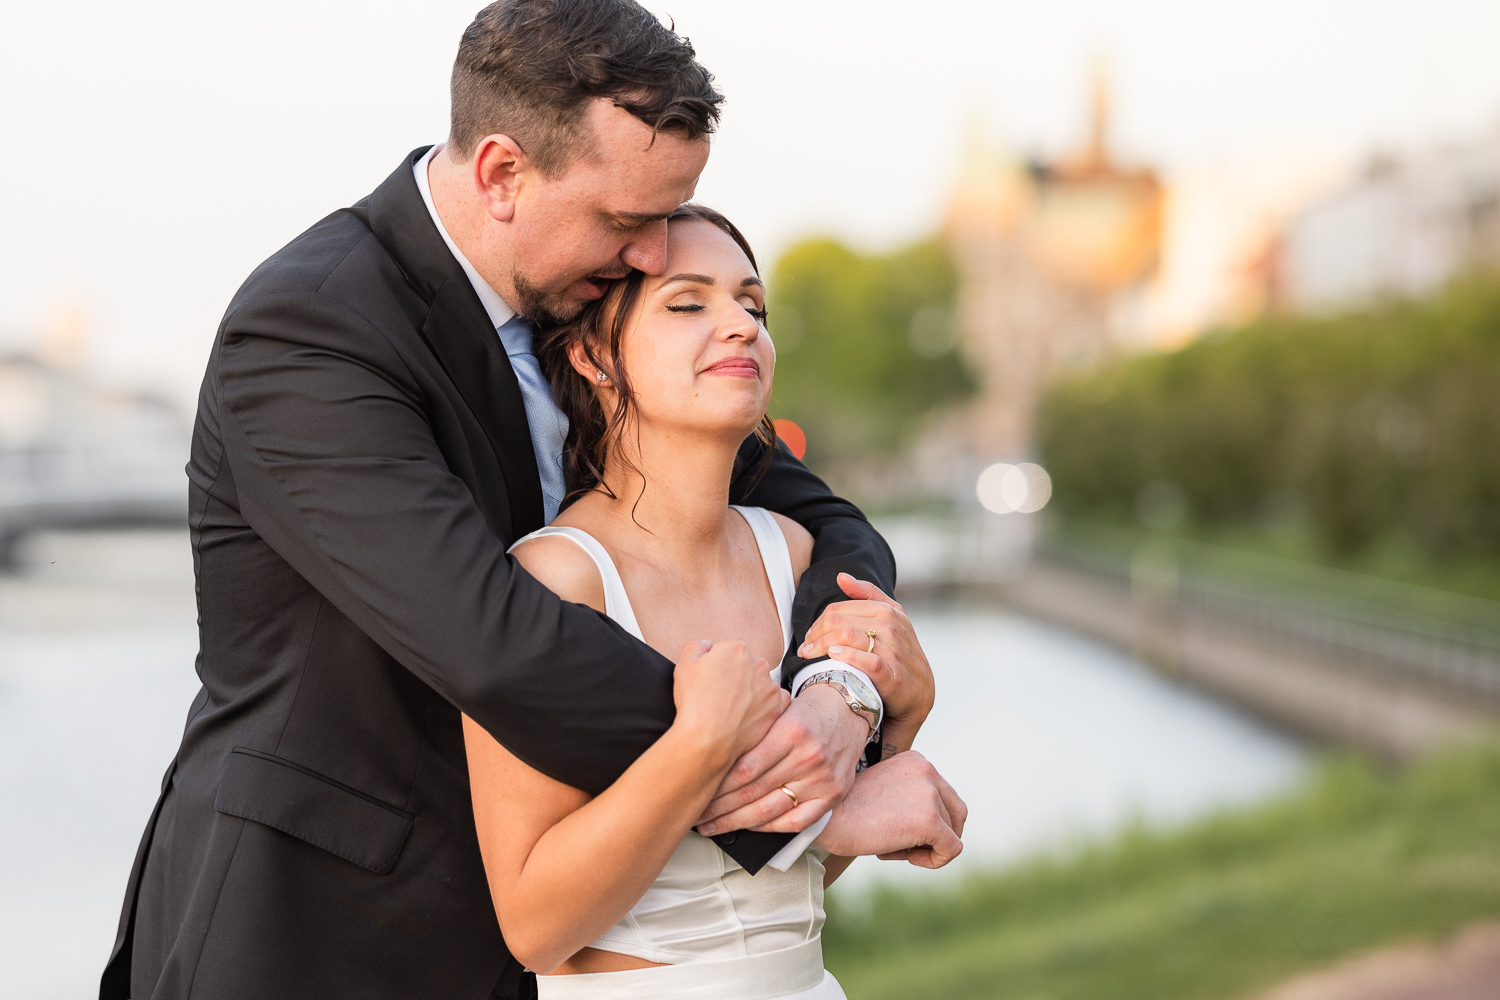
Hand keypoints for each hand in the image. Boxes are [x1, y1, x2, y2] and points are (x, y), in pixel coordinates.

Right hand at [672, 640, 788, 765]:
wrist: (707, 738)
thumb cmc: (694, 703)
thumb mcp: (683, 664)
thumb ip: (697, 646)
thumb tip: (707, 646)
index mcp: (736, 649)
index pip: (728, 651)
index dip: (716, 666)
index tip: (710, 680)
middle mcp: (758, 664)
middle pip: (746, 665)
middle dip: (735, 676)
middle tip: (719, 695)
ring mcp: (770, 686)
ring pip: (760, 682)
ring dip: (750, 690)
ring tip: (732, 707)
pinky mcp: (777, 707)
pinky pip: (776, 700)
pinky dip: (766, 705)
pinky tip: (750, 712)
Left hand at [695, 683, 865, 835]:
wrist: (847, 713)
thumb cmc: (805, 712)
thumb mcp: (778, 711)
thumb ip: (751, 733)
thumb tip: (709, 757)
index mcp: (791, 732)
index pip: (745, 769)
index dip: (716, 787)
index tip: (697, 792)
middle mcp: (808, 757)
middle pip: (753, 792)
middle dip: (719, 808)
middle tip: (697, 814)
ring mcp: (821, 780)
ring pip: (769, 811)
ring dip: (735, 823)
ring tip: (713, 826)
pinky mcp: (831, 796)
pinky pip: (794, 822)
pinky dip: (767, 828)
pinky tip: (747, 828)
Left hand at [797, 574, 934, 735]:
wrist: (919, 690)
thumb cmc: (900, 651)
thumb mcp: (892, 617)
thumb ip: (867, 594)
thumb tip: (841, 577)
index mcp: (887, 610)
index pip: (838, 609)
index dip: (817, 623)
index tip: (809, 637)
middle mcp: (891, 626)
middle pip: (837, 622)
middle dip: (815, 635)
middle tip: (805, 649)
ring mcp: (892, 649)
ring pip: (845, 636)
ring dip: (820, 646)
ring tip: (809, 656)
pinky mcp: (891, 673)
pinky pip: (862, 659)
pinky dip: (843, 656)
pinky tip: (831, 657)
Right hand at [813, 751, 965, 868]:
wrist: (823, 817)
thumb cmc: (844, 810)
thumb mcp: (883, 792)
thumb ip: (909, 797)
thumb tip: (936, 827)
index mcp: (917, 760)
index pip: (943, 795)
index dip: (926, 819)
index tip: (893, 826)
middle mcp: (928, 770)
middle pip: (956, 813)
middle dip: (935, 835)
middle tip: (900, 843)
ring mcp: (930, 794)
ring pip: (953, 832)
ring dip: (927, 847)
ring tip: (893, 848)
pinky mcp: (930, 821)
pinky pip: (951, 850)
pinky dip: (933, 861)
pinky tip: (900, 855)